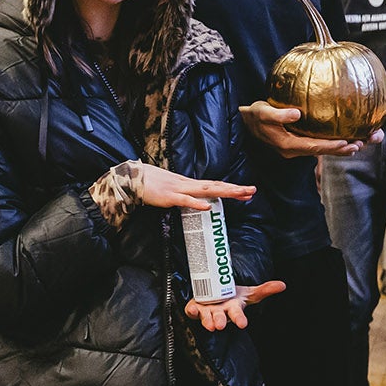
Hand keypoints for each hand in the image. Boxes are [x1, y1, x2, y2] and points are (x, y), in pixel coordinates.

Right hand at [131, 164, 257, 210]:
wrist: (133, 178)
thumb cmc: (152, 184)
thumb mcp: (173, 189)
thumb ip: (186, 195)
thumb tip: (197, 200)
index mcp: (190, 184)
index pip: (215, 185)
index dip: (232, 188)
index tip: (247, 191)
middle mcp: (189, 184)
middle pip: (216, 186)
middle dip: (235, 189)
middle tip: (253, 190)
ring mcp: (180, 189)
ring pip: (207, 191)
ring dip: (224, 192)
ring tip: (240, 193)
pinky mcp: (170, 197)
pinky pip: (186, 201)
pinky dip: (197, 204)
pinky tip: (209, 206)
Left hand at [185, 280, 286, 330]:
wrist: (217, 296)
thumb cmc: (233, 298)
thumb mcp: (249, 293)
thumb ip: (265, 289)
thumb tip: (282, 285)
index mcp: (233, 309)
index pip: (237, 315)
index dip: (240, 319)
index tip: (243, 324)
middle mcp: (220, 312)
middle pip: (220, 318)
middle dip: (220, 321)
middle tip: (220, 325)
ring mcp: (207, 311)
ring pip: (206, 318)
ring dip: (207, 320)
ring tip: (209, 324)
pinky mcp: (195, 309)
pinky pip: (191, 311)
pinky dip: (191, 311)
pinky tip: (192, 309)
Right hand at [240, 101, 375, 157]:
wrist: (246, 124)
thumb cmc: (254, 116)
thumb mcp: (262, 112)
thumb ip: (278, 115)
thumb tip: (297, 114)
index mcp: (289, 145)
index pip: (315, 147)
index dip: (333, 146)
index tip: (349, 143)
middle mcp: (297, 149)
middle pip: (326, 150)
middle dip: (347, 147)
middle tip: (367, 142)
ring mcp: (300, 147)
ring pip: (326, 148)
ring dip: (347, 145)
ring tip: (366, 141)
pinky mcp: (301, 141)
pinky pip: (322, 143)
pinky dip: (337, 140)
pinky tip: (351, 134)